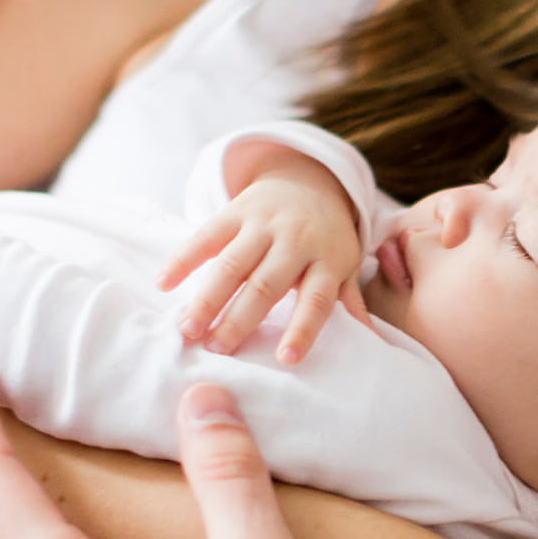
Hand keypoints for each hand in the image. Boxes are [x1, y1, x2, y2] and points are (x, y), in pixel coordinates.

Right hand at [160, 151, 369, 362]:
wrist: (308, 179)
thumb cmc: (326, 238)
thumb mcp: (344, 266)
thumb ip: (349, 300)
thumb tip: (373, 341)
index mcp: (327, 259)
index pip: (317, 300)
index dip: (304, 329)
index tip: (286, 359)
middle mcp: (296, 240)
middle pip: (266, 284)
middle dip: (240, 318)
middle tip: (216, 349)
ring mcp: (265, 223)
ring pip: (233, 263)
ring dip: (208, 297)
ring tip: (187, 329)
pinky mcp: (236, 210)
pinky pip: (206, 235)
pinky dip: (184, 258)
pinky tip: (164, 284)